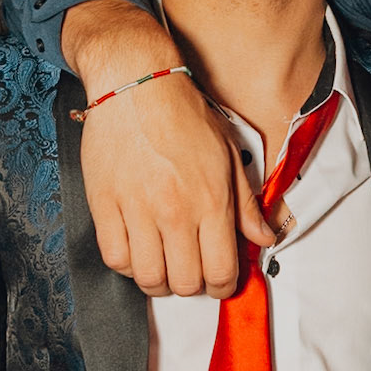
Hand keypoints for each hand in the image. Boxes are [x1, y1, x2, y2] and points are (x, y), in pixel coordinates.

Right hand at [64, 0, 271, 296]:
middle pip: (185, 282)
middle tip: (190, 270)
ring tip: (163, 265)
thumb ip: (247, 204)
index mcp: (212, 201)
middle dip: (192, 285)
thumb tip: (265, 238)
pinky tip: (137, 250)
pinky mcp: (104, 204)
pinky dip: (127, 264)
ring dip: (158, 281)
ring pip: (148, 278)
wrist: (138, 83)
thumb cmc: (184, 115)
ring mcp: (137, 210)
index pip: (221, 272)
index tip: (219, 281)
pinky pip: (114, 258)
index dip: (222, 287)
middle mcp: (176, 211)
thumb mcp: (228, 156)